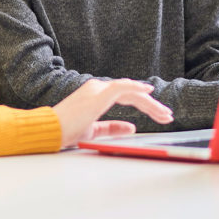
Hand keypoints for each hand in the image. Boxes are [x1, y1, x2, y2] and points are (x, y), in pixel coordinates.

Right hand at [51, 79, 172, 147]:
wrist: (51, 131)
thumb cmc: (67, 131)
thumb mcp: (94, 130)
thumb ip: (112, 127)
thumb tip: (132, 127)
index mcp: (96, 95)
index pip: (126, 97)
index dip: (145, 105)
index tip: (159, 114)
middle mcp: (98, 88)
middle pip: (131, 94)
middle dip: (152, 105)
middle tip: (167, 115)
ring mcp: (98, 89)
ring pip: (130, 91)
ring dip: (149, 103)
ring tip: (164, 113)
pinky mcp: (98, 94)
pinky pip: (121, 87)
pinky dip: (136, 89)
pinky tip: (149, 93)